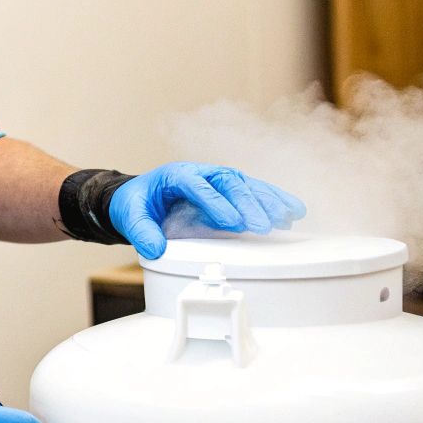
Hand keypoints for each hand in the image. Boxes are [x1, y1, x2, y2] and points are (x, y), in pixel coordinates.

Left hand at [110, 162, 305, 259]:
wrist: (139, 197)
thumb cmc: (137, 204)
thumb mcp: (131, 218)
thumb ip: (141, 232)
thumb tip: (154, 249)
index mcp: (176, 175)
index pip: (198, 185)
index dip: (216, 203)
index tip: (232, 222)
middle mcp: (201, 173)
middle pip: (228, 183)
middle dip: (248, 203)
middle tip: (263, 226)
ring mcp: (217, 180)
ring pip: (246, 185)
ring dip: (269, 200)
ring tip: (289, 215)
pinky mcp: (228, 191)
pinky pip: (253, 192)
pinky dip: (273, 201)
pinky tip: (292, 212)